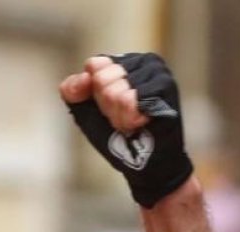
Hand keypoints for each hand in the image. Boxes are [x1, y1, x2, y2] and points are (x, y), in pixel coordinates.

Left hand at [60, 53, 192, 207]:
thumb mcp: (84, 111)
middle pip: (103, 78)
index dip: (94, 94)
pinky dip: (130, 119)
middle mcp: (143, 60)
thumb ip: (72, 89)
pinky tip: (142, 122)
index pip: (93, 66)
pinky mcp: (167, 86)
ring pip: (117, 90)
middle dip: (107, 106)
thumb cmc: (116, 135)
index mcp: (123, 61)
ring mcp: (158, 71)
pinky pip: (132, 100)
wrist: (142, 162)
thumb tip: (87, 76)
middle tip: (121, 117)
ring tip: (132, 122)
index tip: (106, 108)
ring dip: (119, 115)